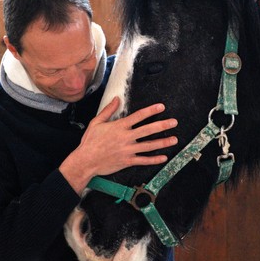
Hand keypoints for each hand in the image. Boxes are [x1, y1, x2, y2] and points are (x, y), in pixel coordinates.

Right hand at [59, 97, 177, 193]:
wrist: (85, 160)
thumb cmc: (90, 141)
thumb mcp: (97, 122)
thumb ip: (108, 110)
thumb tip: (117, 99)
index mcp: (119, 126)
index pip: (139, 116)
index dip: (151, 110)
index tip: (161, 107)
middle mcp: (126, 137)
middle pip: (148, 130)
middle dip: (163, 125)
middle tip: (174, 122)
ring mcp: (128, 150)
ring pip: (149, 146)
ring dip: (163, 142)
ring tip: (174, 139)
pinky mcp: (127, 161)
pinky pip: (144, 160)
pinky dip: (154, 160)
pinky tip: (164, 157)